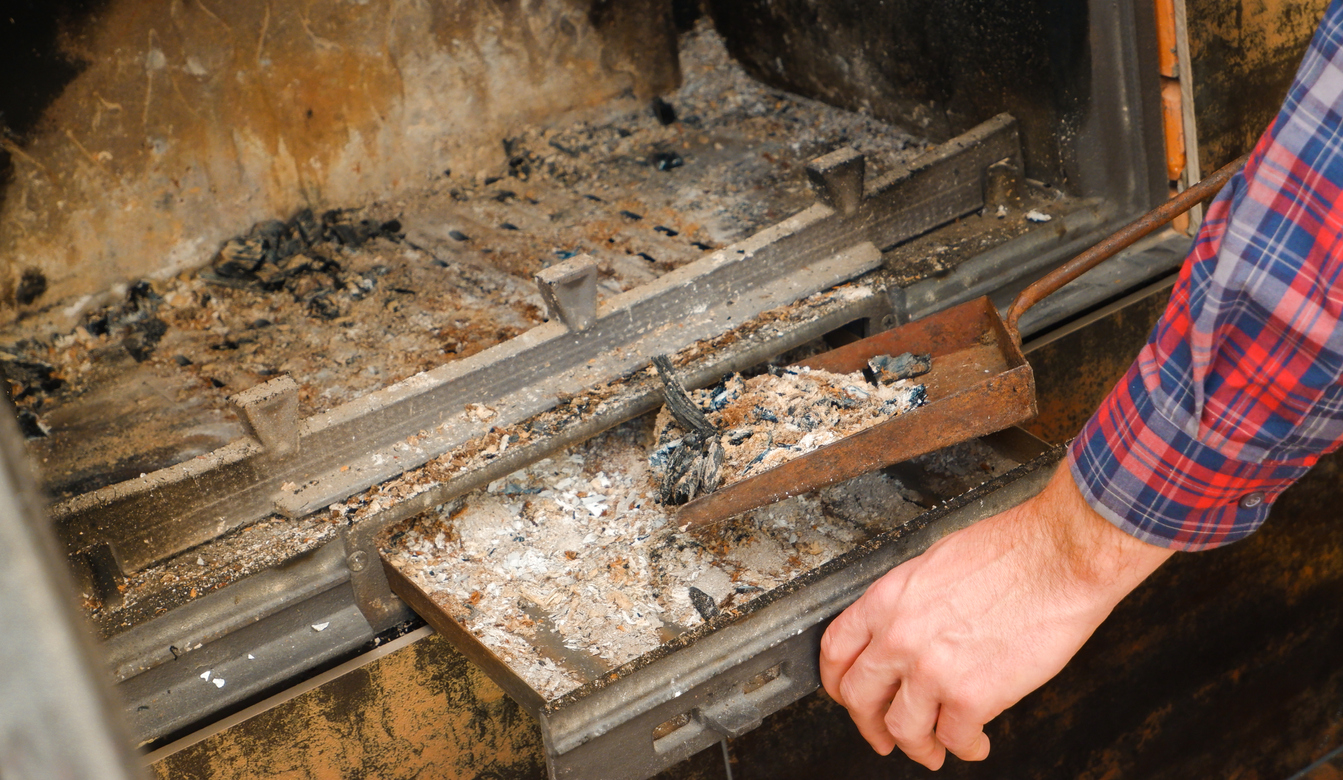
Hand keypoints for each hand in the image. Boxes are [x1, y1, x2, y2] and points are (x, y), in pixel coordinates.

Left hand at [819, 464, 1172, 768]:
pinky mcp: (972, 695)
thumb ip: (912, 604)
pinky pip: (956, 738)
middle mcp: (900, 636)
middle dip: (869, 725)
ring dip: (918, 747)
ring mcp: (932, 669)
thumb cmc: (1013, 550)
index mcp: (888, 599)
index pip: (837, 649)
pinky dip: (965, 748)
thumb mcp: (936, 564)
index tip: (848, 694)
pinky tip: (975, 743)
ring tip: (933, 750)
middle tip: (881, 736)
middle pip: (859, 697)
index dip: (838, 681)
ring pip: (903, 729)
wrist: (1059, 556)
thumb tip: (906, 630)